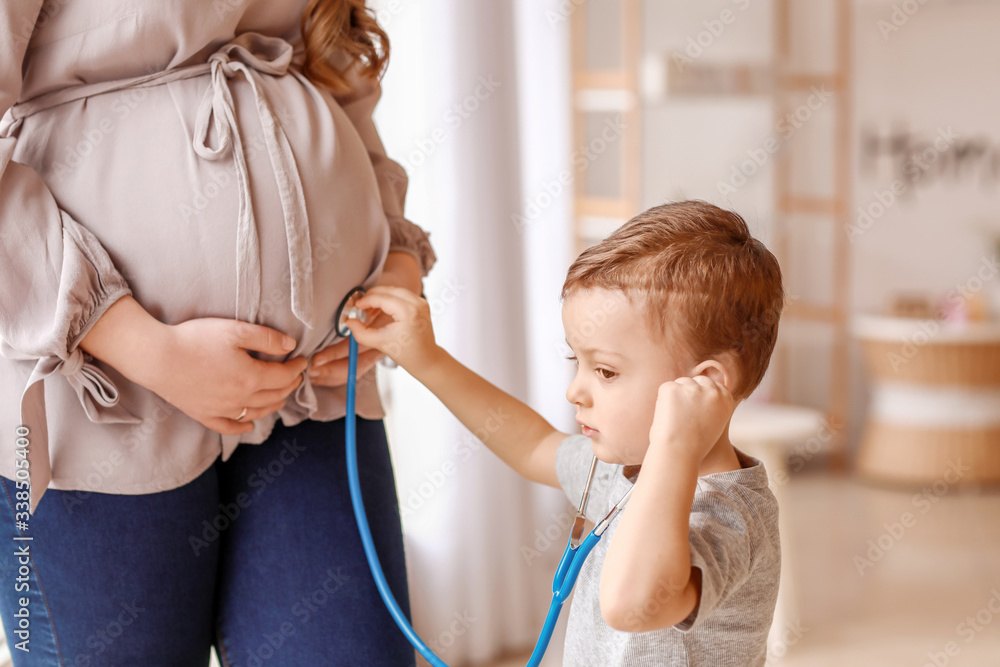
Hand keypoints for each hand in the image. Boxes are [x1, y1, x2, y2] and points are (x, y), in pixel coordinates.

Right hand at [80, 295, 306, 434]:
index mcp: (251, 377)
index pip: (284, 377)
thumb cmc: (195, 339)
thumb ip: (266, 339)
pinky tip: (250, 424)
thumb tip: (290, 347)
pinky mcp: (203, 414)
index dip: (297, 369)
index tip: (302, 361)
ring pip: (256, 413)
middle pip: (274, 396)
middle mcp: (240, 398)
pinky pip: (228, 427)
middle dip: (289, 386)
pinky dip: (243, 427)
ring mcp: (221, 409)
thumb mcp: (235, 330)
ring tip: (280, 397)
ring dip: (273, 405)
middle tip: (295, 377)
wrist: (155, 358)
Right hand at [308, 251, 421, 386]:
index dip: (366, 300)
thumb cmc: (407, 353)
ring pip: (395, 290)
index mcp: (409, 312)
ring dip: (380, 296)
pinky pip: (402, 294)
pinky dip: (390, 299)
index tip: (356, 306)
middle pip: (388, 289)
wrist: (427, 359)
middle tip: (360, 306)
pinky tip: (380, 309)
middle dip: (372, 296)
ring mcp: (421, 302)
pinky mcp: (422, 303)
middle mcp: (417, 303)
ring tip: (369, 309)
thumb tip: (349, 321)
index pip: (382, 298)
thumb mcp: (380, 343)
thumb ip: (361, 333)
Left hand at [648, 376, 733, 462]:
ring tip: (674, 418)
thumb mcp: (713, 424)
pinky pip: (666, 389)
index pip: (714, 386)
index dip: (703, 395)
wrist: (679, 452)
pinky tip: (666, 415)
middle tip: (681, 412)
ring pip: (681, 383)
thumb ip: (711, 408)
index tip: (695, 407)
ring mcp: (692, 388)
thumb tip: (696, 395)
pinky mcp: (673, 388)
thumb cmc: (693, 446)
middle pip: (698, 381)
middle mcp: (712, 391)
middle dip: (690, 391)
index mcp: (725, 400)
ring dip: (677, 396)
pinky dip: (663, 400)